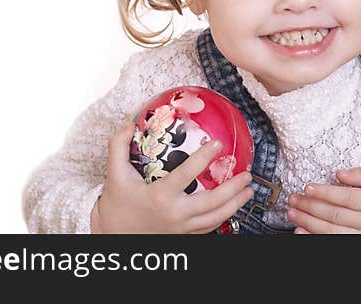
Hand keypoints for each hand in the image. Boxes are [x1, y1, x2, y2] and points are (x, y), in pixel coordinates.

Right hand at [91, 120, 253, 233]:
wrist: (111, 236)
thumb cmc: (116, 204)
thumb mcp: (115, 174)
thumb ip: (118, 147)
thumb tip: (128, 123)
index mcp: (160, 196)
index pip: (187, 174)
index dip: (204, 158)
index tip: (218, 143)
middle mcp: (174, 214)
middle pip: (211, 202)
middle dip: (233, 188)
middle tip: (247, 174)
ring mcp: (181, 229)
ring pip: (215, 219)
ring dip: (235, 204)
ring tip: (249, 191)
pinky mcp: (183, 237)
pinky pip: (208, 229)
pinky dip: (223, 217)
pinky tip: (232, 207)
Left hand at [286, 167, 360, 233]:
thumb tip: (340, 173)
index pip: (347, 198)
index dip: (326, 192)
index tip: (308, 186)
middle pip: (336, 215)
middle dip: (311, 206)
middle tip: (294, 198)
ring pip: (333, 232)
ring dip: (309, 223)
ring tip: (293, 213)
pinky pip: (336, 244)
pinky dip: (316, 239)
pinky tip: (302, 232)